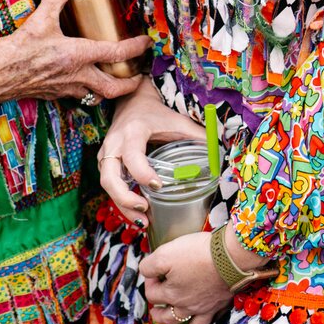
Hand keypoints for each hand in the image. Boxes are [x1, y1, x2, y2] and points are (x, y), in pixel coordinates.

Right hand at [0, 0, 148, 104]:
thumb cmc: (16, 51)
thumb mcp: (39, 20)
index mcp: (78, 56)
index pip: (117, 53)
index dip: (137, 48)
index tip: (147, 43)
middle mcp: (77, 76)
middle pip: (113, 87)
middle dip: (130, 83)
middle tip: (140, 76)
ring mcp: (65, 88)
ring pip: (96, 95)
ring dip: (109, 89)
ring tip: (116, 79)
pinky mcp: (52, 94)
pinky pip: (77, 96)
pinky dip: (87, 90)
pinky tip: (84, 80)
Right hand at [98, 83, 207, 218]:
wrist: (133, 103)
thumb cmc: (157, 114)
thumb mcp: (178, 121)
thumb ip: (198, 136)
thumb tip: (219, 154)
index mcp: (133, 132)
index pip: (132, 156)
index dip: (142, 173)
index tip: (158, 186)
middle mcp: (114, 144)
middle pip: (109, 178)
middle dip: (125, 198)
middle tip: (145, 210)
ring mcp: (105, 155)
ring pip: (106, 185)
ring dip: (122, 205)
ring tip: (144, 219)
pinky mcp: (104, 163)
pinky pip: (109, 185)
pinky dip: (121, 201)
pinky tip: (138, 212)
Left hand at [140, 229, 235, 323]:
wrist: (231, 258)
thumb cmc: (198, 254)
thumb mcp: (165, 253)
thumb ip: (150, 265)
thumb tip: (146, 272)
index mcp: (169, 293)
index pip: (152, 293)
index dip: (150, 281)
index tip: (156, 270)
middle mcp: (182, 305)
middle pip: (163, 313)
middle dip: (156, 308)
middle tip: (156, 302)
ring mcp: (199, 309)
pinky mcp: (215, 307)